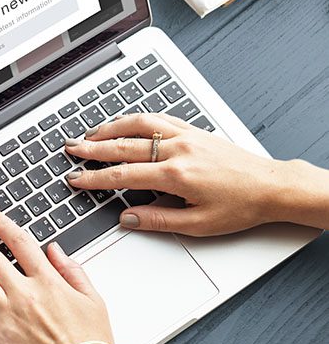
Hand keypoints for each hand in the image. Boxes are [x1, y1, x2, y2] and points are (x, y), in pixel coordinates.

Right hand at [63, 113, 295, 235]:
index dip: (94, 178)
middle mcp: (177, 150)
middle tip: (71, 150)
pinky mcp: (193, 130)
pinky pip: (158, 118)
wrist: (272, 186)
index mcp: (175, 175)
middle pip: (124, 145)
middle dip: (92, 148)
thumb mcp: (199, 224)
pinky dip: (135, 119)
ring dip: (110, 128)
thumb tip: (128, 218)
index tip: (76, 179)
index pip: (123, 176)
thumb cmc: (241, 206)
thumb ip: (158, 220)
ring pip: (138, 125)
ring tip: (90, 134)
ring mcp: (185, 136)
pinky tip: (125, 123)